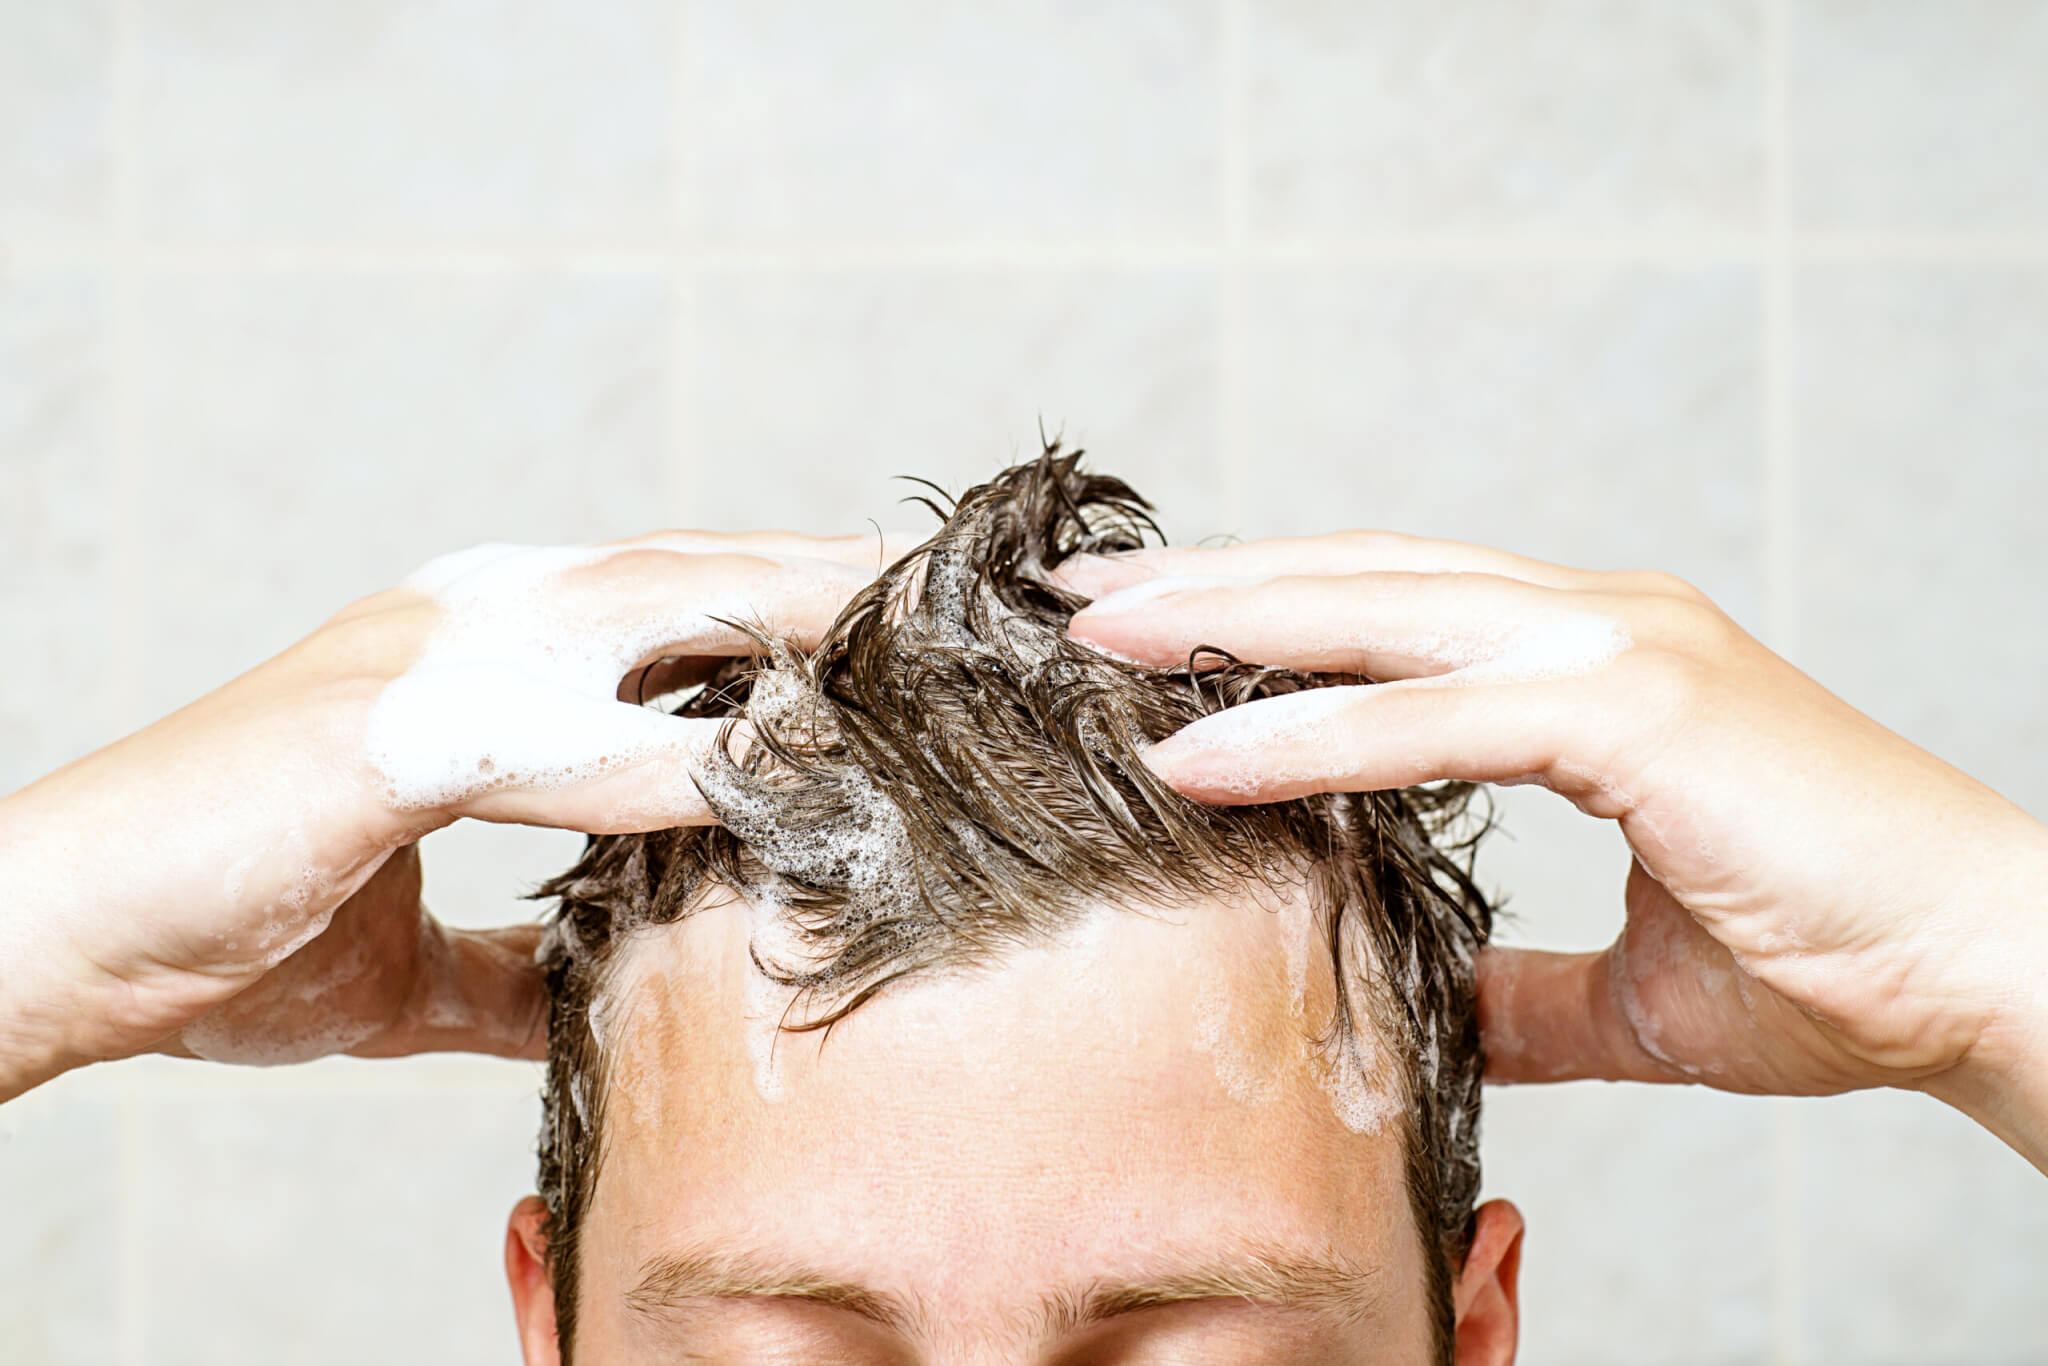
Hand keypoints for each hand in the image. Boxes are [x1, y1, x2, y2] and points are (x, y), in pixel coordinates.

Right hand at [0, 531, 903, 1098]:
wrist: (62, 933)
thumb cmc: (226, 927)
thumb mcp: (411, 963)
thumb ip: (511, 957)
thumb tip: (589, 986)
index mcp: (482, 657)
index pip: (669, 612)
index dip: (787, 616)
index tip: (896, 635)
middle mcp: (469, 623)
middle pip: (688, 578)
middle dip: (823, 583)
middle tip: (952, 594)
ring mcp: (428, 660)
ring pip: (649, 615)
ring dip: (786, 619)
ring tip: (910, 634)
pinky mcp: (387, 734)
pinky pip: (562, 737)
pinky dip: (668, 757)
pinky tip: (767, 769)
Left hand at [1063, 533, 2047, 1168]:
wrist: (1991, 978)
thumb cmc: (1838, 967)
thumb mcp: (1634, 993)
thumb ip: (1525, 987)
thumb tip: (1436, 1006)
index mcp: (1596, 664)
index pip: (1394, 610)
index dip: (1268, 609)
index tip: (1153, 632)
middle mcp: (1601, 624)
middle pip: (1361, 579)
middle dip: (1214, 585)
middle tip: (1081, 602)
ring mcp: (1621, 649)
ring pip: (1378, 615)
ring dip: (1228, 623)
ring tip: (1097, 644)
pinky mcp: (1639, 709)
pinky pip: (1432, 720)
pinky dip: (1308, 735)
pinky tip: (1200, 757)